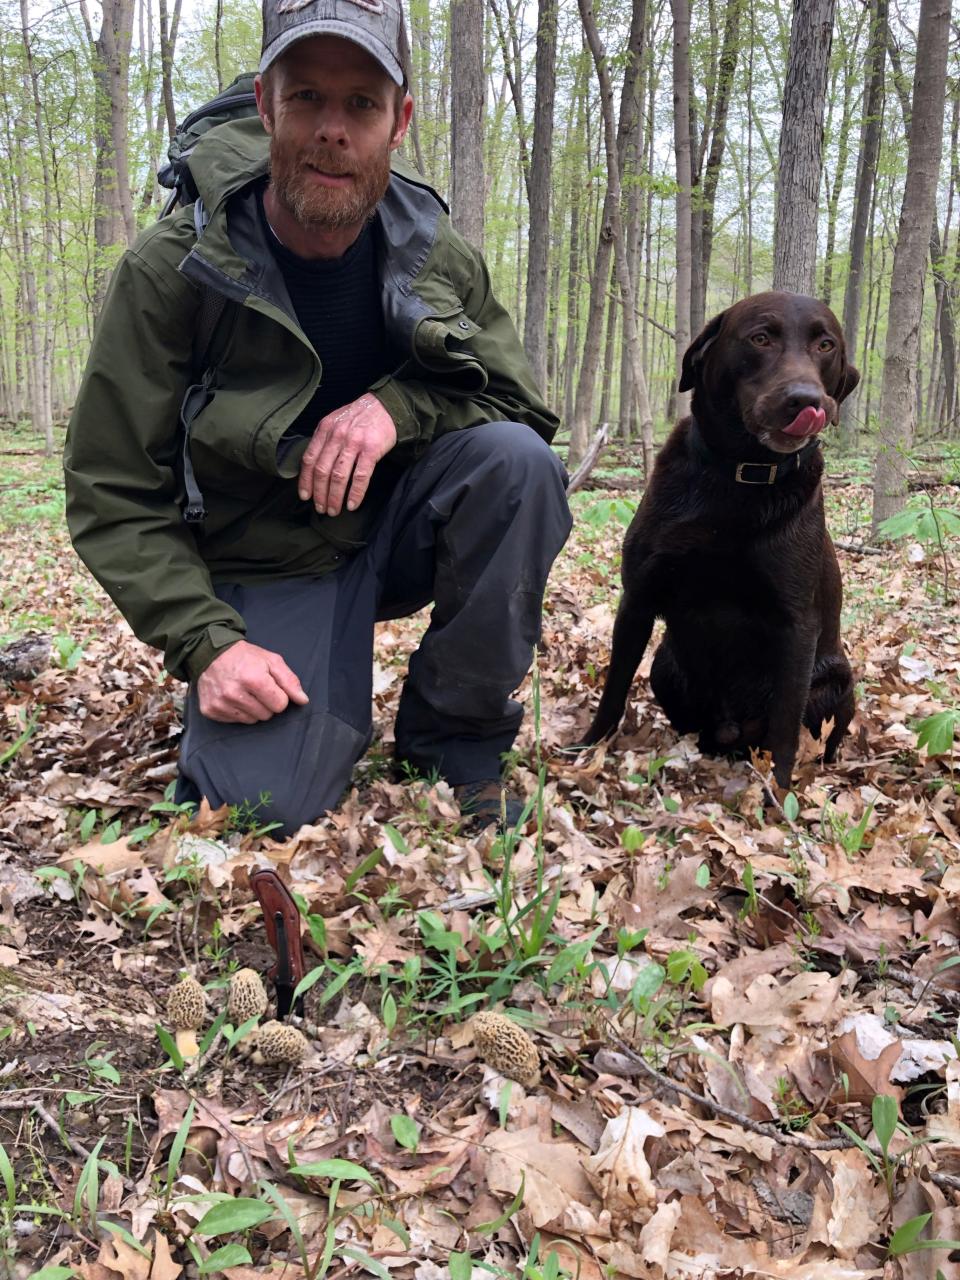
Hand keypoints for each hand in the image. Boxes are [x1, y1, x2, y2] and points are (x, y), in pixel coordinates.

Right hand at [197, 640, 308, 723]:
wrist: (211, 653)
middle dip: (266, 703)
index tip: (270, 686)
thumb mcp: (271, 661)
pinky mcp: (210, 710)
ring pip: (252, 720)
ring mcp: (220, 703)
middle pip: (266, 715)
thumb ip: (290, 681)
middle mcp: (234, 693)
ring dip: (252, 709)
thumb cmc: (246, 657)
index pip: (280, 705)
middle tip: (256, 689)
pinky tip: (232, 697)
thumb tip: (303, 700)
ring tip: (244, 692)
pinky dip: (237, 712)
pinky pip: (235, 721)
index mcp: (252, 679)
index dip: (279, 696)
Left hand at [298, 393, 396, 516]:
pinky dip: (355, 493)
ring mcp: (354, 442)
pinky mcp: (371, 450)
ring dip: (334, 497)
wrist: (386, 407)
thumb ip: (325, 440)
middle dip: (319, 494)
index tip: (305, 496)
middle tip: (321, 508)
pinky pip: (360, 476)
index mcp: (325, 429)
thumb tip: (315, 468)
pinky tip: (352, 504)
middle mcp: (337, 435)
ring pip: (338, 476)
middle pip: (322, 471)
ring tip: (334, 510)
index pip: (309, 459)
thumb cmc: (360, 417)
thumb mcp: (336, 422)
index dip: (305, 481)